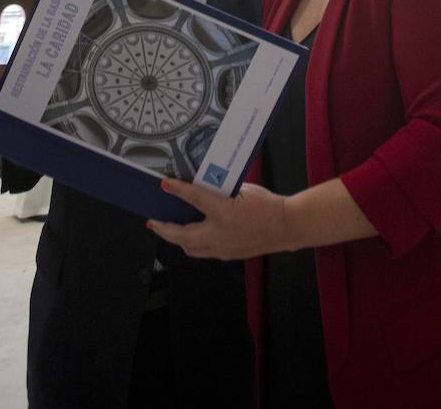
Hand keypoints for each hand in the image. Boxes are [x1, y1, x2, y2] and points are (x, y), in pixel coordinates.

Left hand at [148, 179, 290, 259]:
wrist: (286, 227)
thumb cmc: (268, 206)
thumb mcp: (243, 189)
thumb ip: (221, 190)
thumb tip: (205, 187)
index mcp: (224, 213)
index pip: (195, 198)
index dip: (177, 190)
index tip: (165, 185)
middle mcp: (220, 234)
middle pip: (182, 236)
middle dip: (164, 230)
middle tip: (153, 222)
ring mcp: (223, 248)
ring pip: (190, 249)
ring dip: (177, 239)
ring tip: (167, 230)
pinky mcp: (227, 255)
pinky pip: (203, 252)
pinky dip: (193, 244)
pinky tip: (192, 235)